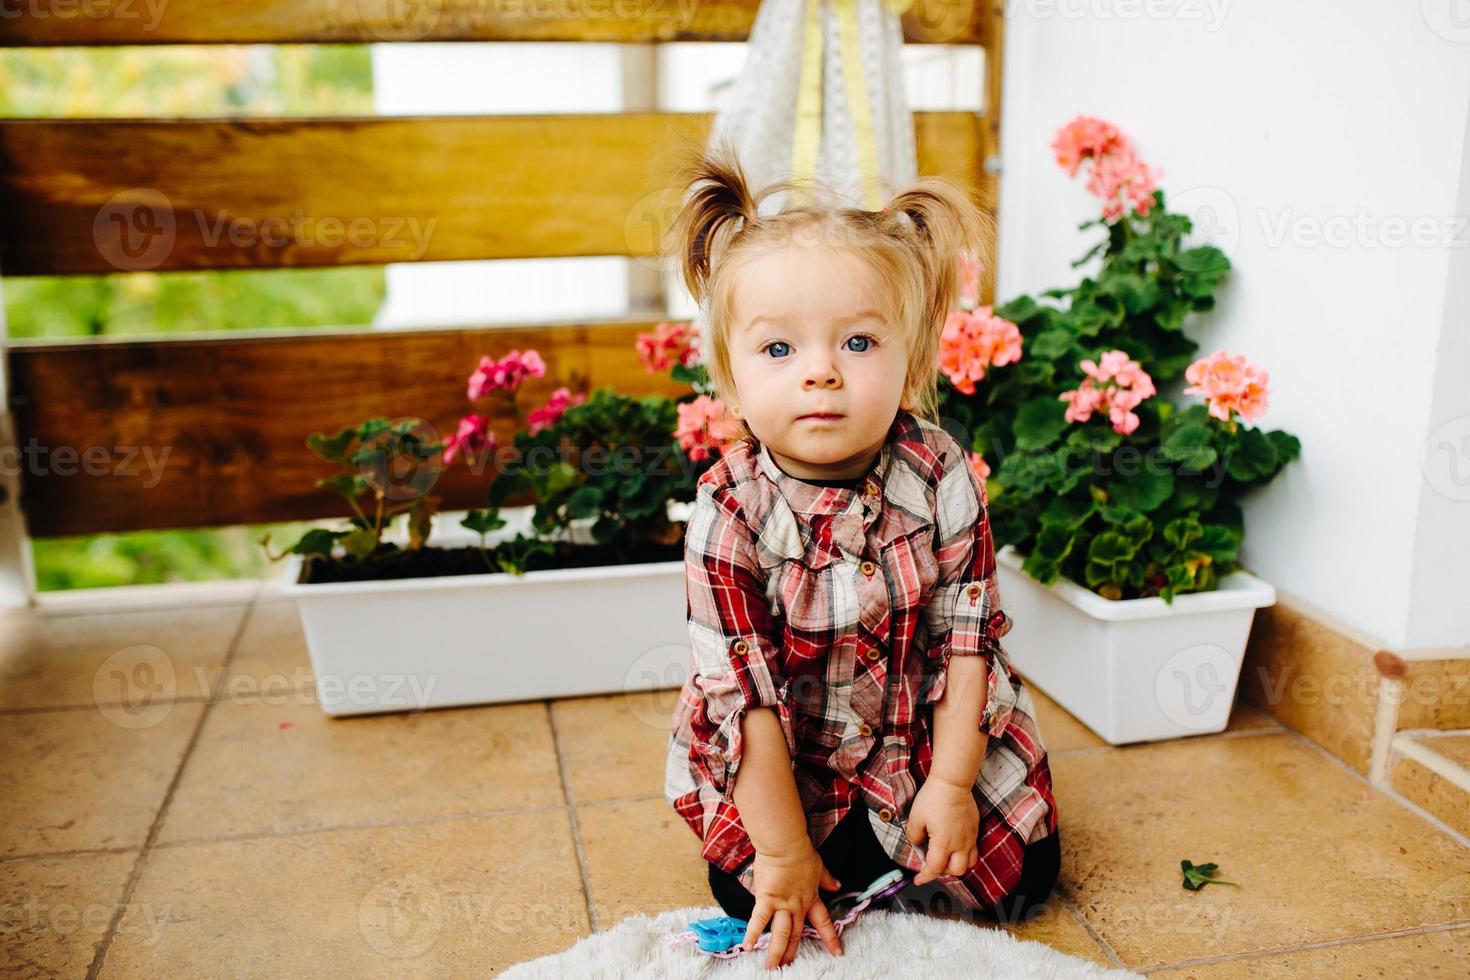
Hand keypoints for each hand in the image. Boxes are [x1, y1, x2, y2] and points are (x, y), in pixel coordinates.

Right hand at [743, 843, 844, 968]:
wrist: (786, 844)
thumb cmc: (802, 852)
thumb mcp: (820, 868)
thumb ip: (828, 880)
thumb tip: (838, 886)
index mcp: (810, 899)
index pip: (823, 922)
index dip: (831, 938)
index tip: (837, 952)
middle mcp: (797, 906)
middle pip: (797, 934)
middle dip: (792, 953)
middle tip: (789, 968)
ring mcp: (782, 904)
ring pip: (781, 933)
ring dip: (777, 952)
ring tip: (772, 968)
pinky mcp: (766, 898)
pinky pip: (759, 919)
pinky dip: (753, 933)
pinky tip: (748, 947)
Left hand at [905, 777, 979, 885]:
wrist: (952, 782)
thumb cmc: (934, 797)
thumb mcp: (915, 818)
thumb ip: (914, 836)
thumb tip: (918, 845)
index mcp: (943, 842)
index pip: (935, 868)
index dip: (925, 876)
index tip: (918, 879)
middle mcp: (960, 843)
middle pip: (955, 871)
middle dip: (942, 872)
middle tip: (931, 864)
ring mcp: (969, 837)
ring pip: (968, 863)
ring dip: (956, 865)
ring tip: (945, 858)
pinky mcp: (974, 830)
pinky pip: (974, 851)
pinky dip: (964, 855)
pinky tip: (954, 848)